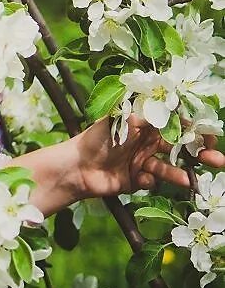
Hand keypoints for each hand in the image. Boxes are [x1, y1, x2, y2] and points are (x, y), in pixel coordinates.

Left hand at [73, 116, 224, 197]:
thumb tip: (174, 105)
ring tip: (192, 182)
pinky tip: (142, 178)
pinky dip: (151, 181)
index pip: (176, 125)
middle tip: (217, 160)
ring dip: (183, 174)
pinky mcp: (137, 180)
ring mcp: (142, 162)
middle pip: (180, 148)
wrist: (76, 166)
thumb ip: (149, 115)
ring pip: (170, 168)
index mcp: (144, 124)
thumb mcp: (124, 120)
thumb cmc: (97, 138)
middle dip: (200, 154)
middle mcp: (146, 142)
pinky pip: (153, 181)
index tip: (210, 137)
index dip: (194, 130)